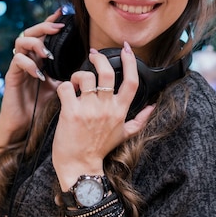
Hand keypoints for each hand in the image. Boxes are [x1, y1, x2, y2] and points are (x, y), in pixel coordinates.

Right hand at [0, 9, 64, 135]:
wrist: (25, 124)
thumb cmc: (42, 105)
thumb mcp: (60, 86)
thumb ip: (68, 73)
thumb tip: (89, 66)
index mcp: (39, 58)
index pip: (44, 34)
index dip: (51, 22)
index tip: (63, 13)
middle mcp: (28, 58)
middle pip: (30, 32)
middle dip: (44, 27)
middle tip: (58, 29)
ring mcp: (18, 66)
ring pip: (21, 41)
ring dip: (36, 44)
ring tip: (48, 54)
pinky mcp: (11, 76)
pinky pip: (17, 61)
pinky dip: (28, 64)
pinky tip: (39, 73)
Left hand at [52, 41, 154, 189]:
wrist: (80, 166)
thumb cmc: (99, 150)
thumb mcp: (124, 135)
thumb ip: (140, 120)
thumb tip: (152, 107)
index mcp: (120, 111)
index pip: (132, 81)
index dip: (130, 61)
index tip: (126, 49)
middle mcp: (107, 108)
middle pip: (107, 72)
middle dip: (99, 58)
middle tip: (93, 55)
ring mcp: (89, 109)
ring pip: (85, 77)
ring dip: (78, 75)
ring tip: (75, 83)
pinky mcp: (71, 112)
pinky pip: (65, 87)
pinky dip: (63, 86)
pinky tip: (64, 94)